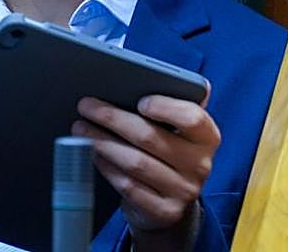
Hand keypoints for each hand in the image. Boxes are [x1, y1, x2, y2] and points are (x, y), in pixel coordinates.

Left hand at [73, 95, 219, 250]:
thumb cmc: (167, 153)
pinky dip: (107, 167)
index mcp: (206, 136)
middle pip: (150, 137)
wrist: (171, 203)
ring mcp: (183, 191)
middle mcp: (199, 164)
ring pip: (135, 162)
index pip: (192, 118)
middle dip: (112, 118)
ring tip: (81, 128)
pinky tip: (93, 154)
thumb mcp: (175, 130)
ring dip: (103, 142)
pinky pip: (129, 186)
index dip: (166, 107)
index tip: (140, 100)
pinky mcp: (164, 211)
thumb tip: (142, 76)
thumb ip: (168, 105)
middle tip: (87, 106)